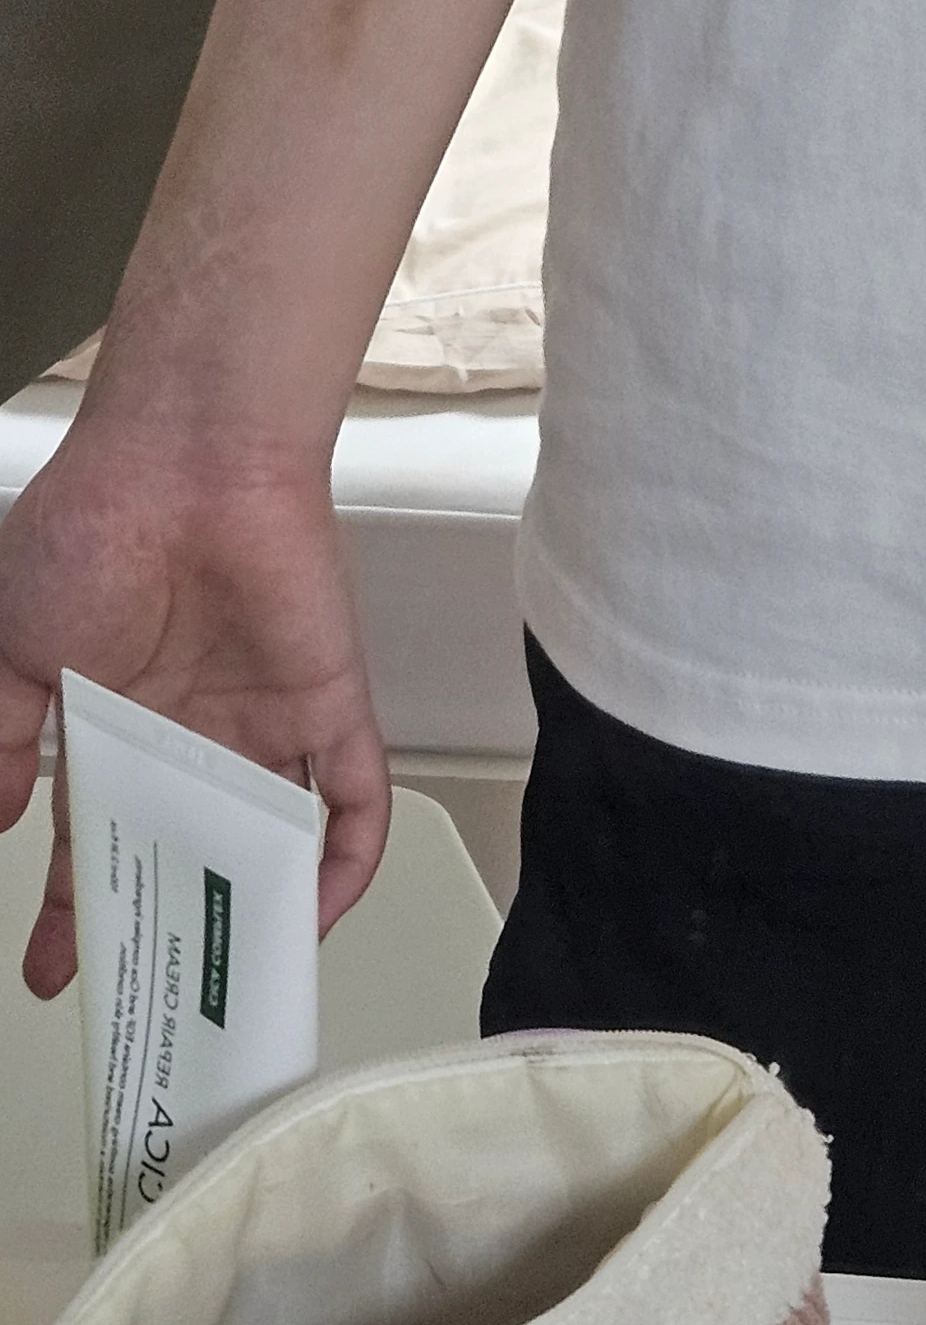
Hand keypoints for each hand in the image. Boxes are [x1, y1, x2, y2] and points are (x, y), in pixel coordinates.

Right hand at [0, 411, 389, 996]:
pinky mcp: (327, 701)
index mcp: (119, 713)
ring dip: (260, 905)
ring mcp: (264, 716)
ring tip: (240, 986)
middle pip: (190, 849)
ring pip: (275, 834)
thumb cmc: (88, 533)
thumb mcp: (11, 650)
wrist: (181, 461)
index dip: (77, 905)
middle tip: (150, 1000)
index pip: (101, 833)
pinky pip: (354, 796)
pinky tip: (315, 915)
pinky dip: (345, 860)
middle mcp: (196, 725)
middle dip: (168, 926)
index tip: (56, 967)